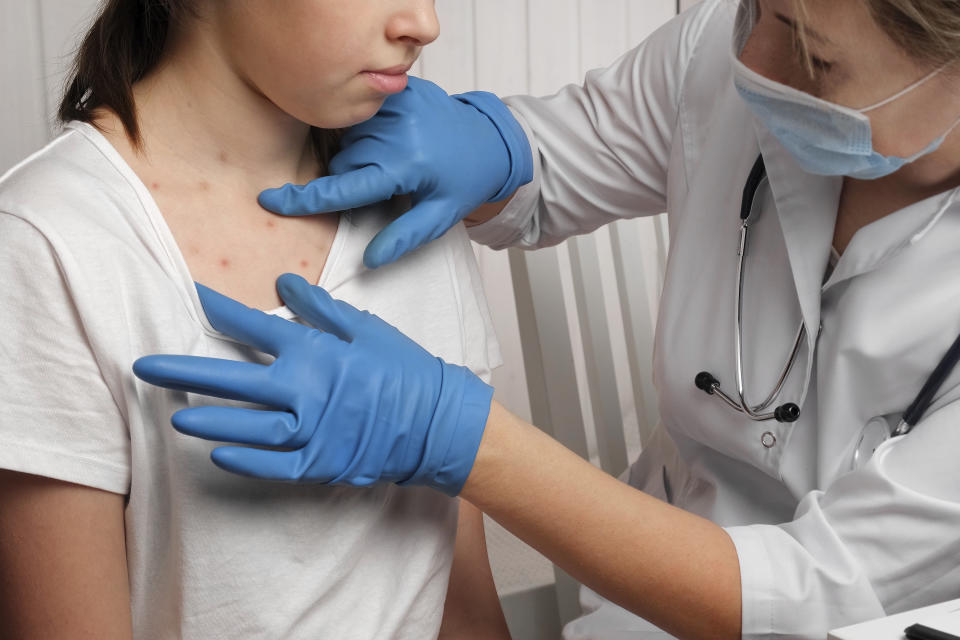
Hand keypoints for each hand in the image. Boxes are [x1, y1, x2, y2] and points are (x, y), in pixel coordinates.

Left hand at [132, 274, 493, 495]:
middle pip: (233, 380)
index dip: (219, 309)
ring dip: (209, 420)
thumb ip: (319, 307)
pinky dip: (245, 462)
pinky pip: (274, 466)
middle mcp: (306, 391)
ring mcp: (312, 431)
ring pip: (247, 427)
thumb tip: (283, 280)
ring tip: (175, 416)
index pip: (255, 327)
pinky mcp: (320, 463)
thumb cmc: (404, 369)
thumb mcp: (365, 328)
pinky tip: (217, 456)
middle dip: (184, 371)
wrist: (437, 421)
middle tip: (144, 367)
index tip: (190, 295)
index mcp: (315, 352)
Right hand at [258, 77, 532, 268]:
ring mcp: (397, 105)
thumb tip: (370, 260)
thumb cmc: (463, 182)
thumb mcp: (440, 216)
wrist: (491, 140)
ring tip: (393, 160)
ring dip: (359, 154)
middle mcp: (398, 131)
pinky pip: (361, 116)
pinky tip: (393, 138)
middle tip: (387, 184)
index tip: (270, 201)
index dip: (304, 199)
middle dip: (353, 179)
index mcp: (406, 165)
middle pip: (343, 163)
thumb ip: (404, 237)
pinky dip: (367, 132)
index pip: (344, 187)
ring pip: (348, 139)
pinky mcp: (399, 90)